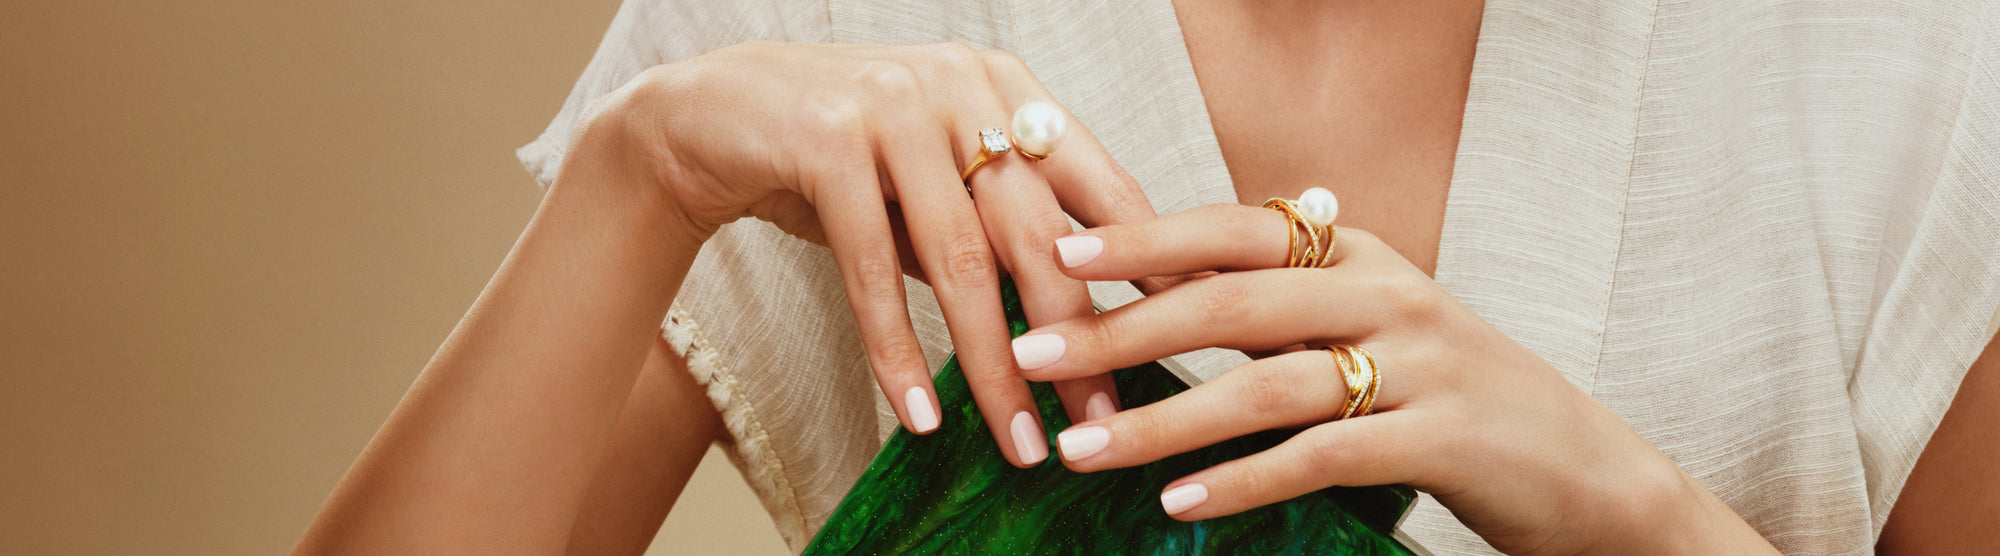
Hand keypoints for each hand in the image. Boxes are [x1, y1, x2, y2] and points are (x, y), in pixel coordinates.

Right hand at [568, 42, 1158, 465]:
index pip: (1100, 185)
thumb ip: (1001, 233)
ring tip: (1019, 440)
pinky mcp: (828, 138)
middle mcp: (961, 84)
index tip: (1183, 340)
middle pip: (1040, 231)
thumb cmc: (837, 166)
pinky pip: (872, 268)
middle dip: (1076, 340)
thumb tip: (1092, 326)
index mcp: (1005, 87)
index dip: (1147, 265)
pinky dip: (897, 348)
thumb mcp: (934, 189)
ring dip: (993, 363)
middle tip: (1101, 421)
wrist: (706, 121)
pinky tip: (919, 412)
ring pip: (961, 258)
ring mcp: (895, 104)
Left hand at [1013, 203, 1777, 553]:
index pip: (1237, 228)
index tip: (1059, 251)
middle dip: (1123, 326)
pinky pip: (1319, 453)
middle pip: (1232, 297)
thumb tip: (1163, 302)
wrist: (1588, 473)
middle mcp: (1390, 292)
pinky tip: (1180, 502)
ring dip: (1163, 419)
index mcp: (1365, 256)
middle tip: (1036, 349)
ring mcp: (1422, 361)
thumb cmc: (1459, 408)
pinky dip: (1242, 478)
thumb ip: (1288, 314)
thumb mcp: (1378, 337)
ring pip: (1265, 380)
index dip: (1144, 234)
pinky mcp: (1442, 436)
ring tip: (1083, 448)